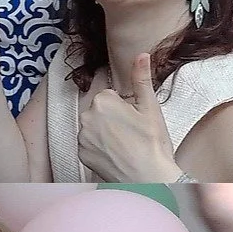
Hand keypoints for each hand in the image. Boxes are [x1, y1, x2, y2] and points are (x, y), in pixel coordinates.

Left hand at [77, 53, 178, 181]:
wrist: (147, 177)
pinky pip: (88, 144)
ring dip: (105, 133)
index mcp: (102, 101)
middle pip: (100, 111)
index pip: (110, 96)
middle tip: (131, 133)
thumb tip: (141, 55)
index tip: (134, 120)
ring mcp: (80, 137)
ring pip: (94, 127)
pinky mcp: (80, 153)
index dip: (125, 107)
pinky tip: (114, 155)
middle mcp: (85, 117)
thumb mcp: (150, 107)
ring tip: (124, 145)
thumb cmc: (152, 142)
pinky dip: (99, 148)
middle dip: (113, 118)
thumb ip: (141, 78)